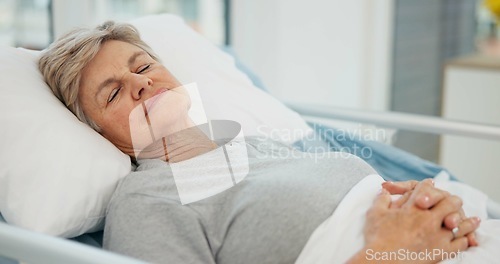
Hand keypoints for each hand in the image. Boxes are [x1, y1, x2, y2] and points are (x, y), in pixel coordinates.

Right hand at [351, 185, 478, 263]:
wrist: (383, 261)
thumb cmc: (377, 238)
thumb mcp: (375, 214)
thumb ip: (381, 200)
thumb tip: (383, 192)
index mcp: (413, 208)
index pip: (425, 188)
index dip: (427, 185)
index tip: (429, 184)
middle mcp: (428, 219)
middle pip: (449, 202)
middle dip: (450, 199)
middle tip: (452, 201)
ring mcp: (437, 236)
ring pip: (460, 223)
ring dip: (465, 219)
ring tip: (472, 219)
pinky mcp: (442, 251)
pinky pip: (460, 243)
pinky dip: (465, 238)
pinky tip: (467, 238)